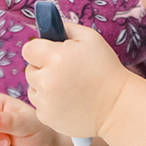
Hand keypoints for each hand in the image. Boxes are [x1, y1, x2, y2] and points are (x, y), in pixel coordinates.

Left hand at [22, 23, 130, 139]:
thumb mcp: (90, 38)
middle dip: (43, 68)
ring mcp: (45, 102)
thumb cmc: (106, 69)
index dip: (40, 50)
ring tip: (68, 88)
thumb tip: (48, 27)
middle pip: (30, 69)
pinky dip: (50, 103)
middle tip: (65, 72)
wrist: (117, 105)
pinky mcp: (47, 118)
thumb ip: (65, 28)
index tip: (51, 54)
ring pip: (33, 88)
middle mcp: (46, 81)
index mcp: (55, 58)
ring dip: (44, 86)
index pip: (28, 49)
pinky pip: (39, 105)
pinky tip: (69, 101)